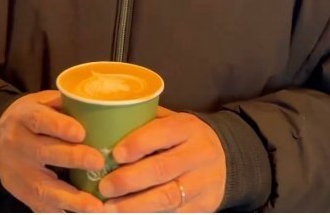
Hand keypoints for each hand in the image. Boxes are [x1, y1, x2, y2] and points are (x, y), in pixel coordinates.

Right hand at [0, 90, 106, 212]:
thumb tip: (100, 103)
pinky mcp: (24, 196)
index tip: (81, 133)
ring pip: (44, 188)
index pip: (40, 121)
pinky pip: (44, 208)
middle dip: (73, 158)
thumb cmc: (31, 119)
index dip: (60, 127)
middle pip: (45, 153)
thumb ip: (65, 103)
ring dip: (72, 198)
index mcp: (24, 119)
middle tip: (98, 161)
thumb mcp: (42, 102)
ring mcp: (20, 175)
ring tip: (96, 205)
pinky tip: (87, 213)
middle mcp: (19, 147)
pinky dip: (65, 212)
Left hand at [98, 108, 225, 211]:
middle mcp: (200, 154)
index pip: (164, 133)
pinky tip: (128, 214)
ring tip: (110, 207)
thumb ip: (146, 124)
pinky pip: (174, 213)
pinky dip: (149, 214)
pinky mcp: (203, 206)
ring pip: (167, 196)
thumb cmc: (184, 140)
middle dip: (129, 180)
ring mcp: (203, 182)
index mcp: (189, 128)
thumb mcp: (172, 123)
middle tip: (105, 186)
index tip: (115, 154)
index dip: (138, 143)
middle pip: (162, 168)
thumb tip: (105, 129)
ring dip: (135, 204)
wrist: (225, 160)